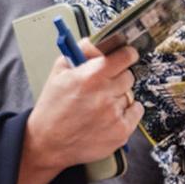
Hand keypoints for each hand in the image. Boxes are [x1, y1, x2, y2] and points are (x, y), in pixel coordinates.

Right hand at [25, 38, 141, 172]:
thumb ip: (80, 52)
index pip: (124, 56)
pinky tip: (110, 115)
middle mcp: (105, 95)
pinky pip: (136, 112)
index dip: (127, 54)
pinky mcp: (121, 131)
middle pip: (129, 75)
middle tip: (105, 85)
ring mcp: (115, 114)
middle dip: (119, 77)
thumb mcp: (59, 73)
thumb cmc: (52, 108)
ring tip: (101, 104)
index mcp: (90, 77)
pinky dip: (127, 112)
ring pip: (131, 94)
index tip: (127, 54)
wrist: (48, 143)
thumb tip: (96, 40)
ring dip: (120, 96)